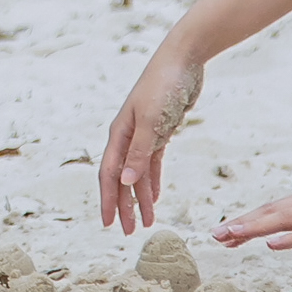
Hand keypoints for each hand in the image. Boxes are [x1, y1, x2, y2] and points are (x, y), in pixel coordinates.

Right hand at [99, 53, 201, 235]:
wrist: (183, 58)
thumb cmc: (164, 85)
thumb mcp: (152, 122)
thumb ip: (139, 153)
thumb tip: (126, 184)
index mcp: (119, 133)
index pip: (109, 175)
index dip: (108, 201)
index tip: (108, 224)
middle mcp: (127, 136)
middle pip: (122, 178)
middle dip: (124, 206)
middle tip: (129, 232)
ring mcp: (144, 134)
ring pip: (138, 174)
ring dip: (141, 198)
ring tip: (147, 222)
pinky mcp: (161, 131)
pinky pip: (153, 163)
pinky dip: (153, 181)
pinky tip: (156, 197)